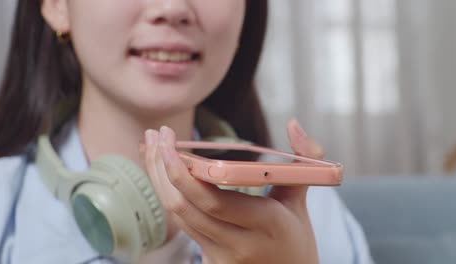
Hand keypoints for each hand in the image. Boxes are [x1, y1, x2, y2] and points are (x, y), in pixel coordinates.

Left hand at [142, 118, 322, 263]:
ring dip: (158, 179)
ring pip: (176, 215)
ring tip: (151, 147)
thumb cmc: (295, 239)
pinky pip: (181, 224)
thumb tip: (293, 124)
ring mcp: (219, 256)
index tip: (169, 142)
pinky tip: (160, 173)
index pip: (212, 200)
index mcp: (265, 223)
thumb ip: (304, 161)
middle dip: (161, 167)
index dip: (183, 173)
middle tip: (155, 136)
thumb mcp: (301, 201)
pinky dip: (167, 195)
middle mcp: (237, 243)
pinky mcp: (208, 261)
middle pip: (183, 206)